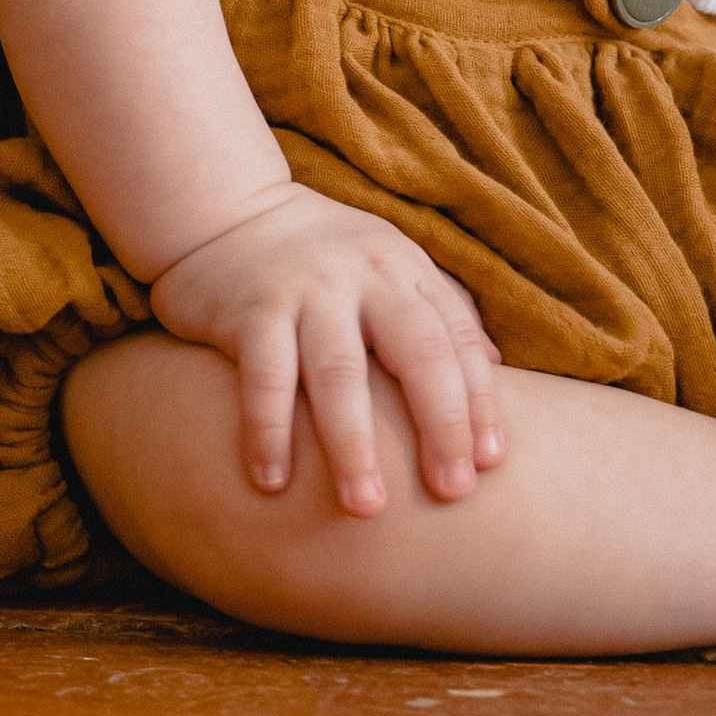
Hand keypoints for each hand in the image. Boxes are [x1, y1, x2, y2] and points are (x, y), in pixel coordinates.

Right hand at [147, 182, 505, 515]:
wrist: (221, 208)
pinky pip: (264, 378)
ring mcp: (306, 290)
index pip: (456, 338)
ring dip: (354, 445)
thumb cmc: (317, 254)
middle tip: (450, 492)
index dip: (479, 401)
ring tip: (366, 507)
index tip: (490, 462)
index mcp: (404, 269)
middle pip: (417, 353)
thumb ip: (437, 309)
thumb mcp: (387, 263)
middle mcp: (364, 277)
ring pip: (340, 373)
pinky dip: (268, 432)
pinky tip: (273, 483)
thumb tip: (494, 368)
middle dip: (440, 425)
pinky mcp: (250, 309)